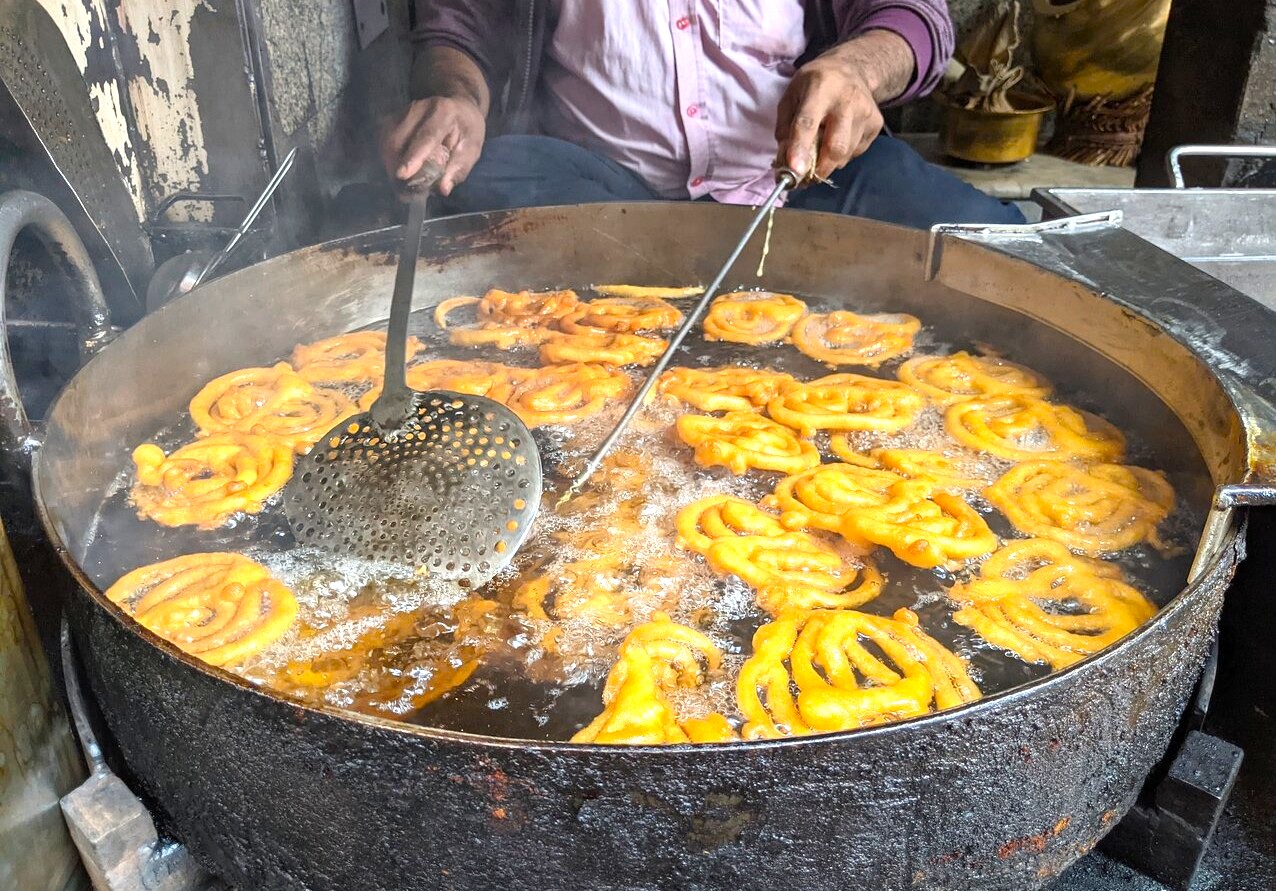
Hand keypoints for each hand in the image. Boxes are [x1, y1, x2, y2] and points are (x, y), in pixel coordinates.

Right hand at [381, 96, 485, 196]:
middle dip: (396, 167)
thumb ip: (459, 168)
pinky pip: (384, 140)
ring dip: (390, 165)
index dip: (413, 156)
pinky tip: (397, 169)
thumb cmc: (467, 130)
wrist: (459, 106)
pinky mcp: (394, 116)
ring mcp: (404, 110)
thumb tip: (442, 189)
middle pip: (399, 139)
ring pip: (387, 140)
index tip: (402, 175)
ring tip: (401, 183)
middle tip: (404, 192)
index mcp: (444, 112)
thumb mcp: (472, 149)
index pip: (426, 136)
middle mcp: (420, 107)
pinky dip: (387, 157)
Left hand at [775, 53, 883, 182]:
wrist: (853, 68)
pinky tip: (836, 138)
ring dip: (828, 162)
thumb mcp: (791, 96)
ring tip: (819, 149)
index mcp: (820, 88)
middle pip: (835, 147)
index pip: (808, 123)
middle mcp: (847, 100)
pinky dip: (842, 156)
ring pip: (845, 154)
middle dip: (818, 169)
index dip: (800, 148)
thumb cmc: (814, 84)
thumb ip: (785, 128)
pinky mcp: (876, 124)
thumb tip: (785, 162)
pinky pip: (855, 152)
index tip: (794, 171)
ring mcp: (866, 112)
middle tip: (805, 176)